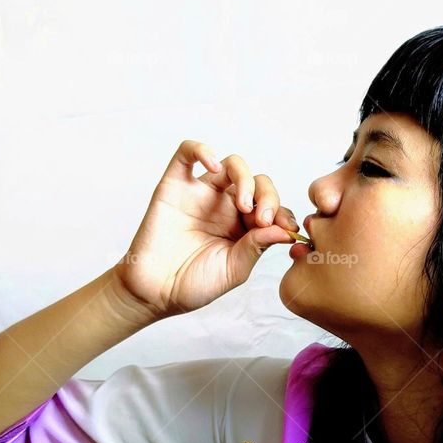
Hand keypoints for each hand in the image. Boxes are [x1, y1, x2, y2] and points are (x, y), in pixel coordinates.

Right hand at [112, 139, 300, 317]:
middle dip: (267, 197)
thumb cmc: (193, 284)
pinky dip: (201, 150)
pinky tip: (213, 165)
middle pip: (257, 182)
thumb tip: (285, 230)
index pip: (271, 206)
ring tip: (243, 204)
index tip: (287, 229)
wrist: (155, 292)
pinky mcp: (175, 185)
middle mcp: (225, 206)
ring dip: (245, 177)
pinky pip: (187, 153)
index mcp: (243, 226)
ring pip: (231, 165)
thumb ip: (257, 247)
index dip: (282, 213)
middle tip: (261, 219)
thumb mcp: (234, 270)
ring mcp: (201, 194)